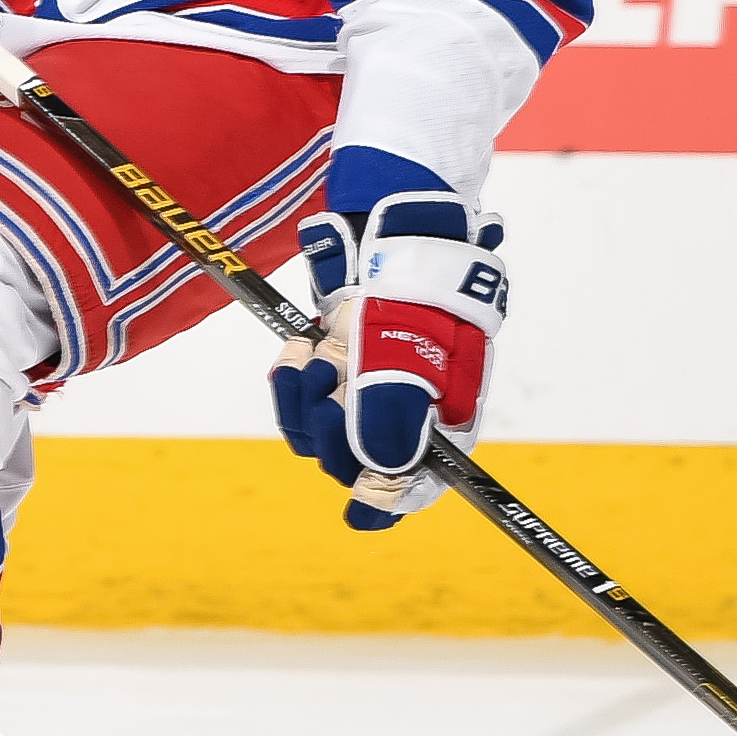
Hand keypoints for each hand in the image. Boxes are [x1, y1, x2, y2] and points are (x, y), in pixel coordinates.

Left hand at [268, 194, 509, 529]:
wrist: (386, 233)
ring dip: (307, 400)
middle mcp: (407, 412)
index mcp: (444, 419)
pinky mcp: (334, 369)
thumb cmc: (408, 299)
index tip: (358, 502)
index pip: (418, 484)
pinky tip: (298, 350)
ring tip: (314, 359)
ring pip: (320, 434)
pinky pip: (300, 402)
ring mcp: (367, 390)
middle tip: (332, 393)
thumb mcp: (403, 366)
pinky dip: (292, 380)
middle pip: (358, 463)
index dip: (387, 499)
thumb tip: (375, 494)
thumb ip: (391, 431)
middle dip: (334, 433)